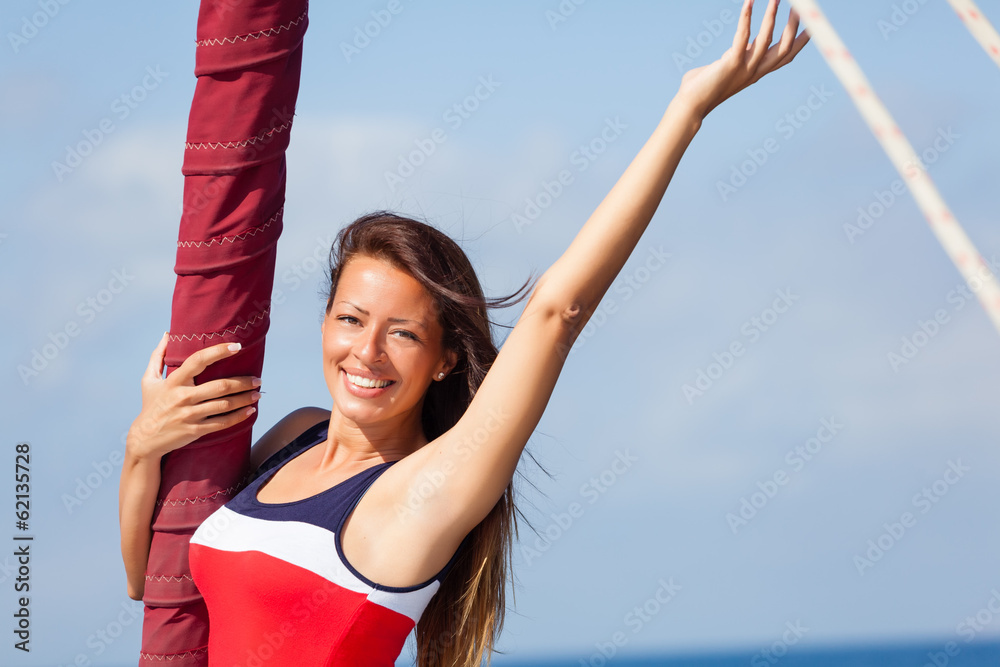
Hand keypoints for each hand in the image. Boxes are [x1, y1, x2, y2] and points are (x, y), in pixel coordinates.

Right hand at [126, 333, 260, 459]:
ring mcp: (190, 415)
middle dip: (243, 382)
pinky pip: (222, 422)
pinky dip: (239, 416)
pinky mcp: (195, 430)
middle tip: (258, 379)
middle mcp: (183, 397)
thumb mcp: (149, 380)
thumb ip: (158, 356)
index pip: (198, 360)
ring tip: (258, 393)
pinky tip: (250, 411)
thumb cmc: (150, 406)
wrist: (145, 439)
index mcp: (174, 381)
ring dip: (245, 399)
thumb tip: (167, 334)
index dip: (219, 351)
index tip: (237, 346)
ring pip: (225, 405)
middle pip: (220, 386)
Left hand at [676, 0, 810, 119]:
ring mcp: (745, 68)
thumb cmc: (702, 87)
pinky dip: (746, 18)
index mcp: (756, 72)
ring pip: (767, 38)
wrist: (689, 105)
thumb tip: (737, 47)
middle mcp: (755, 71)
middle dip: (794, 25)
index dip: (801, 41)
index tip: (813, 26)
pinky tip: (749, 2)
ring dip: (772, 16)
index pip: (785, 56)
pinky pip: (743, 36)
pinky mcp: (731, 63)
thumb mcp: (727, 68)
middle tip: (801, 6)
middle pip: (784, 47)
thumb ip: (735, 56)